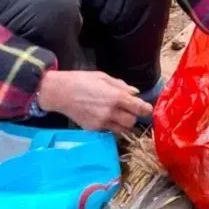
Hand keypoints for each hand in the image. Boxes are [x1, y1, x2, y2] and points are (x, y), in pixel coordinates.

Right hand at [37, 70, 151, 134]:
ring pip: (122, 130)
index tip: (149, 109)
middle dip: (134, 116)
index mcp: (115, 97)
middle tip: (132, 110)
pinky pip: (109, 132)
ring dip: (124, 124)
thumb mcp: (104, 77)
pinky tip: (108, 118)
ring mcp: (101, 123)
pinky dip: (112, 127)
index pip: (138, 108)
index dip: (146, 109)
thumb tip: (135, 93)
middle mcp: (110, 112)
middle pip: (132, 122)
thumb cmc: (82, 80)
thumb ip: (121, 86)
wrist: (60, 93)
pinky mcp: (92, 130)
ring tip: (121, 115)